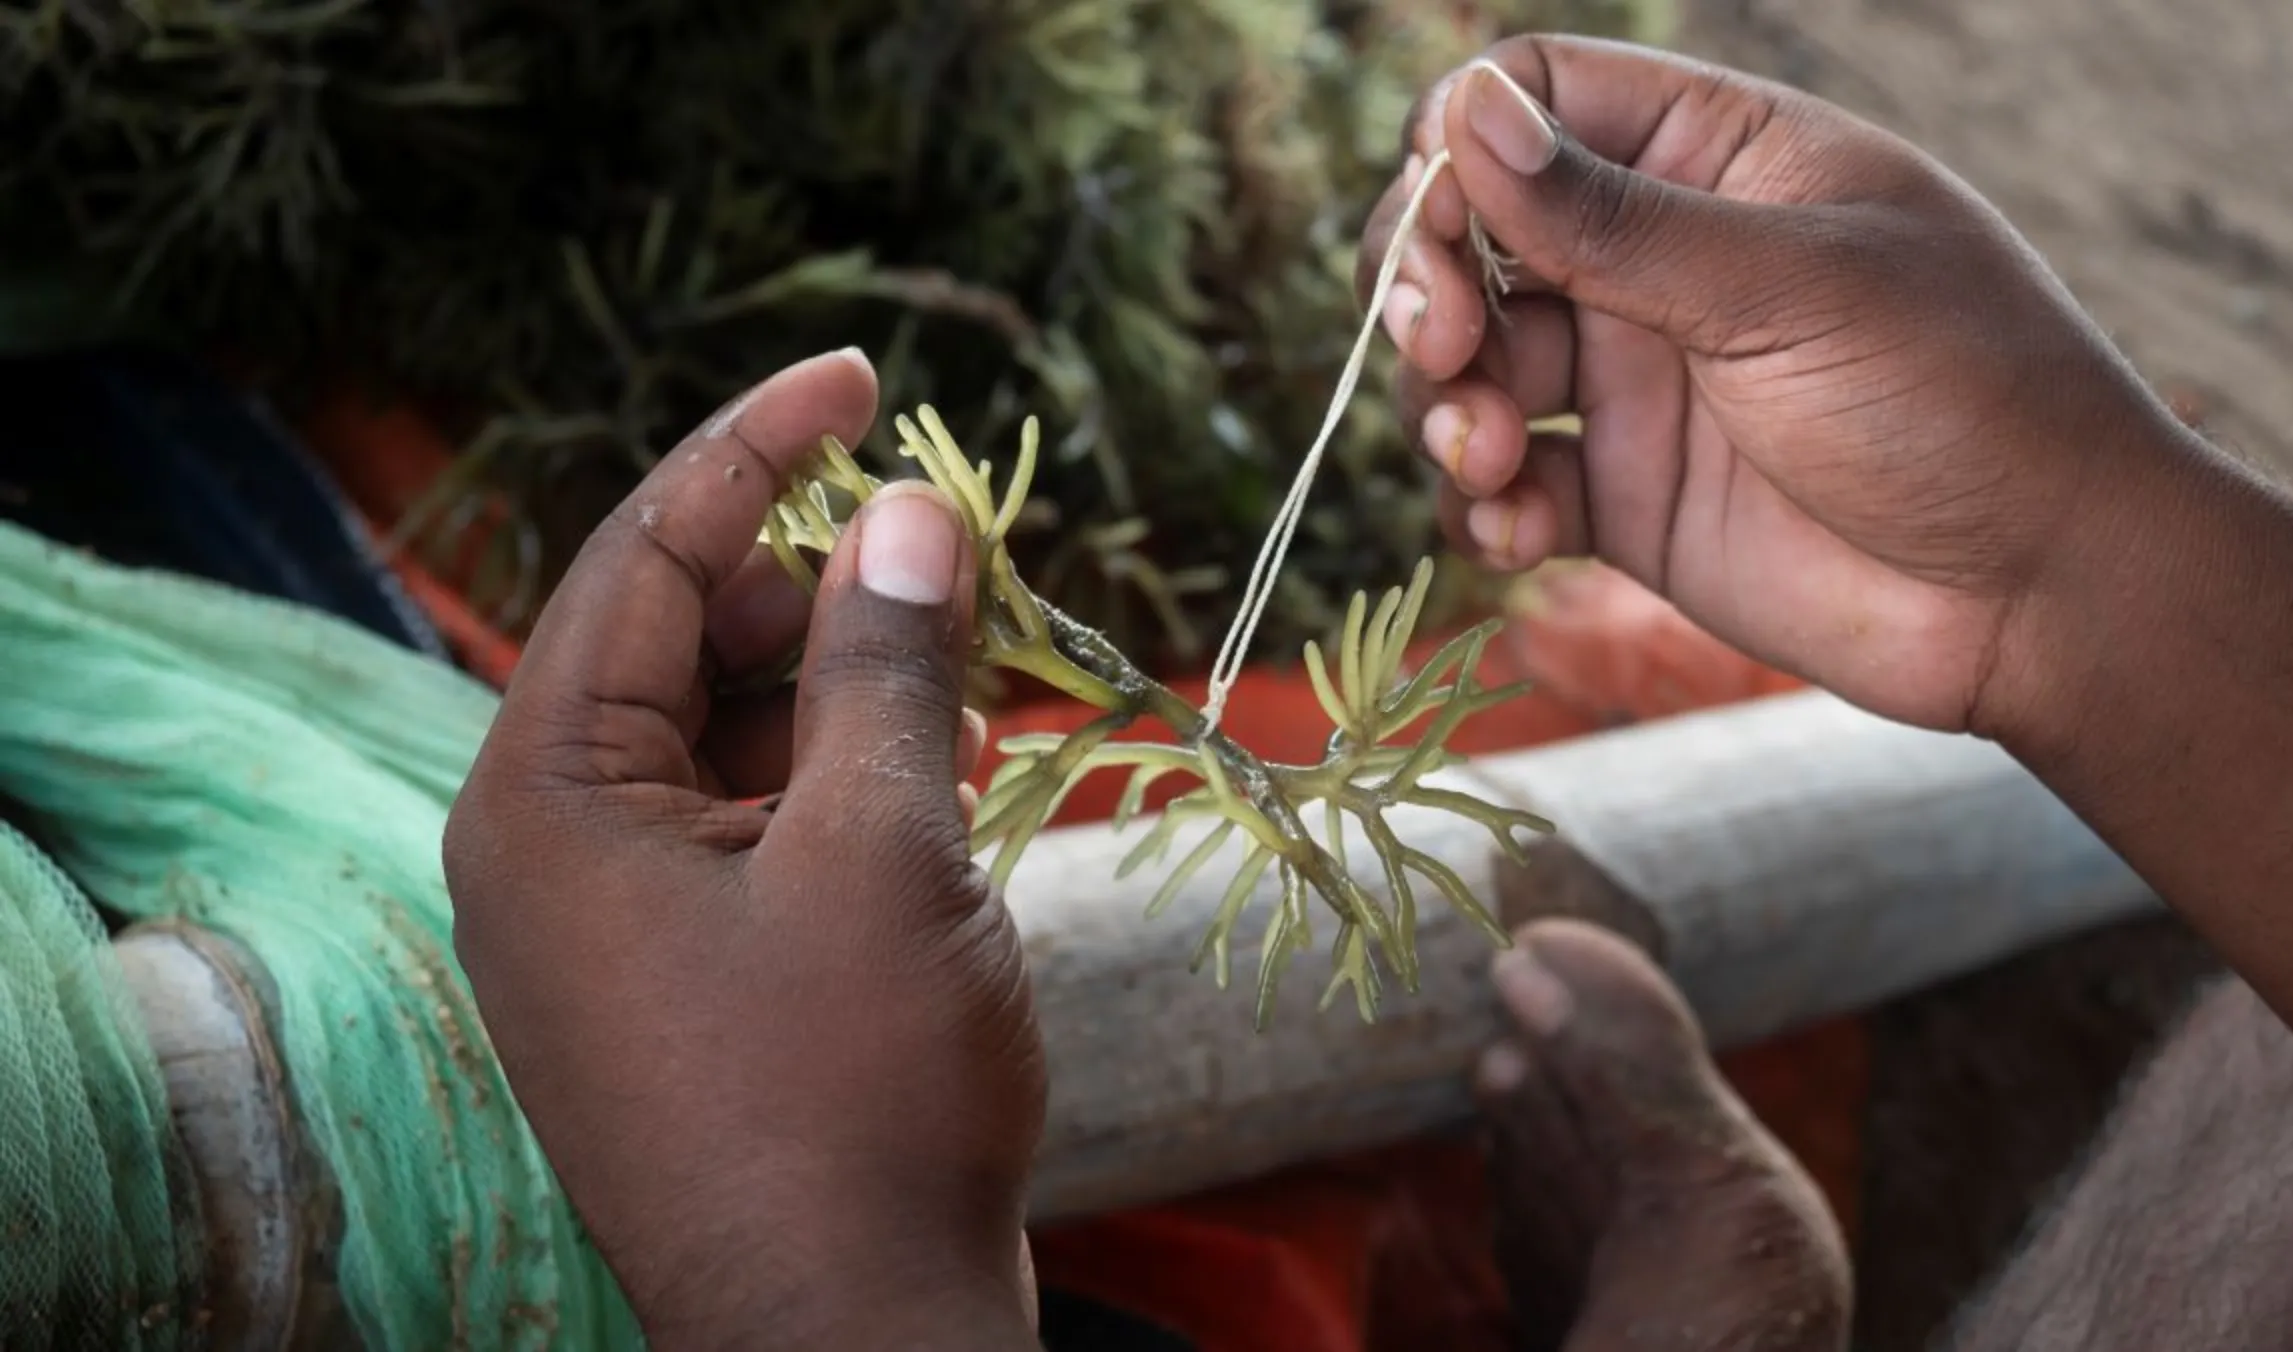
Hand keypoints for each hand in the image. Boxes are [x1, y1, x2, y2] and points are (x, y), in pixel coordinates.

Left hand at [443, 351, 1044, 1349]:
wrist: (851, 1335)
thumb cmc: (855, 1095)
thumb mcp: (885, 849)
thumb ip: (889, 664)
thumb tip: (910, 513)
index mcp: (544, 796)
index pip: (644, 556)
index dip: (759, 446)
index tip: (862, 372)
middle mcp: (549, 847)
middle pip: (683, 638)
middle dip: (822, 588)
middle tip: (958, 567)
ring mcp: (611, 921)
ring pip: (729, 732)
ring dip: (848, 688)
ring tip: (970, 681)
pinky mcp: (680, 976)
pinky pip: (752, 823)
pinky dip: (842, 778)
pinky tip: (941, 768)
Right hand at [1361, 38, 2200, 732]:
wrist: (2043, 594)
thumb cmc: (1964, 396)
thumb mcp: (1789, 287)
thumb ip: (1616, 219)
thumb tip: (1465, 117)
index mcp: (1716, 158)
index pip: (1536, 99)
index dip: (1461, 147)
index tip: (1442, 226)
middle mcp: (1658, 260)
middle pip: (1471, 234)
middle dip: (1425, 288)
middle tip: (1444, 346)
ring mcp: (1636, 381)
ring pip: (1469, 367)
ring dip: (1445, 408)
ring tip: (1492, 458)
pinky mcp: (1624, 499)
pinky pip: (1506, 487)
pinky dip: (1484, 507)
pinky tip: (1516, 533)